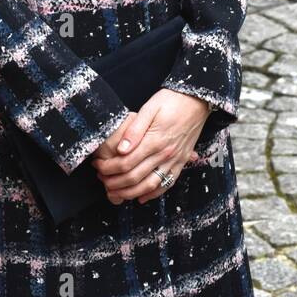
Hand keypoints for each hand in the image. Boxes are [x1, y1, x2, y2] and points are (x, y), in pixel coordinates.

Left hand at [91, 89, 210, 204]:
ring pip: (149, 186)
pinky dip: (153, 194)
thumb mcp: (150, 107)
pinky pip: (167, 184)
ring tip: (115, 191)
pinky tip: (141, 196)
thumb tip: (120, 149)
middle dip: (114, 182)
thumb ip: (134, 129)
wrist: (197, 100)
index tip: (98, 165)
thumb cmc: (172, 101)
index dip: (108, 168)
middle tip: (102, 178)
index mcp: (155, 140)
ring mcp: (175, 160)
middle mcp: (165, 154)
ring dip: (130, 193)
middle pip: (134, 178)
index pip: (126, 162)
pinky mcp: (181, 162)